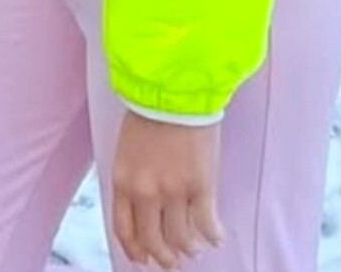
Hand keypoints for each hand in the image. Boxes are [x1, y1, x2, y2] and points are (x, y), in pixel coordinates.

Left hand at [111, 112, 224, 267]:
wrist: (175, 86)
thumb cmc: (152, 106)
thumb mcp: (129, 145)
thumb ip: (134, 175)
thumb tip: (144, 199)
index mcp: (124, 180)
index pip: (124, 228)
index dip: (135, 248)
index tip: (142, 257)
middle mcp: (146, 193)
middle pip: (153, 240)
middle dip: (163, 256)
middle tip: (172, 261)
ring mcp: (174, 192)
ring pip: (181, 238)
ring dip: (189, 248)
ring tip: (195, 248)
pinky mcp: (201, 186)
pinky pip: (207, 223)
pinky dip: (212, 235)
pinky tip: (217, 237)